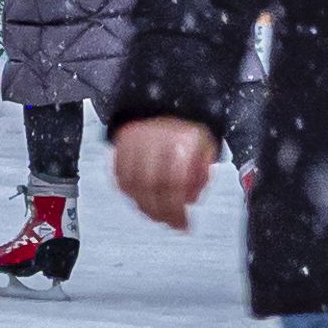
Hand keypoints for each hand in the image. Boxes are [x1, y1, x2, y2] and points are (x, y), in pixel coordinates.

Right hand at [110, 114, 221, 229]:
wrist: (164, 104)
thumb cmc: (186, 132)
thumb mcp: (207, 147)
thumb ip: (202, 174)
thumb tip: (190, 198)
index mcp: (181, 138)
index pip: (174, 181)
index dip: (176, 208)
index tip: (183, 224)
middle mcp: (155, 137)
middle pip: (150, 185)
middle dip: (159, 211)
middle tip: (169, 222)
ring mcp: (135, 140)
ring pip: (131, 184)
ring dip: (144, 207)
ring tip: (157, 215)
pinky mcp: (120, 144)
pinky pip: (120, 177)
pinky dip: (130, 194)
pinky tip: (142, 199)